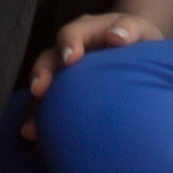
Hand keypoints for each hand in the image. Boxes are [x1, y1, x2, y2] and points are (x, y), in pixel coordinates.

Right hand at [21, 11, 165, 137]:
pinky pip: (49, 108)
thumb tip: (117, 37)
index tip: (71, 58)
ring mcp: (65, 73)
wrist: (138, 52)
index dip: (69, 43)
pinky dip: (42, 123)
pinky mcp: (66, 94)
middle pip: (49, 59)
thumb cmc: (140, 40)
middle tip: (38, 90)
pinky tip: (39, 143)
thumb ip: (131, 29)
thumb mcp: (142, 30)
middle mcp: (71, 51)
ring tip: (30, 131)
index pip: (72, 33)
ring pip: (43, 87)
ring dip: (35, 108)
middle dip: (42, 74)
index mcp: (87, 31)